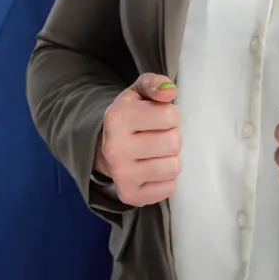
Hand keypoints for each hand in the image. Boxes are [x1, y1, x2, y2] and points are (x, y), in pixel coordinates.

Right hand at [95, 73, 180, 205]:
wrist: (105, 145)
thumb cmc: (129, 115)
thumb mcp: (138, 92)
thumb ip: (155, 84)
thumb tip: (170, 91)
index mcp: (117, 118)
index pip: (170, 115)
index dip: (171, 114)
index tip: (160, 117)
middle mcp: (115, 149)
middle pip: (173, 142)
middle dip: (173, 136)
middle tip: (161, 134)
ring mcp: (121, 175)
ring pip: (173, 167)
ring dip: (171, 158)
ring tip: (158, 151)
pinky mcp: (129, 195)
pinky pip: (168, 189)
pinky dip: (166, 179)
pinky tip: (154, 168)